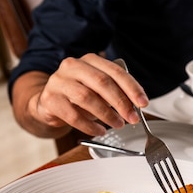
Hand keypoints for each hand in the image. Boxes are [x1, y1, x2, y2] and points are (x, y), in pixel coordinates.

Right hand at [13, 53, 148, 137]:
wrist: (49, 103)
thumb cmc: (79, 96)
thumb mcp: (99, 90)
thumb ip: (116, 93)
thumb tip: (135, 106)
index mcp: (90, 61)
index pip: (115, 71)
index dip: (132, 88)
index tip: (143, 103)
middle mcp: (73, 66)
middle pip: (102, 82)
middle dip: (121, 103)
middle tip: (132, 118)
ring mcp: (59, 81)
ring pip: (87, 98)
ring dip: (107, 115)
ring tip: (118, 124)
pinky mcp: (50, 99)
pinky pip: (73, 115)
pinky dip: (90, 126)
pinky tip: (100, 131)